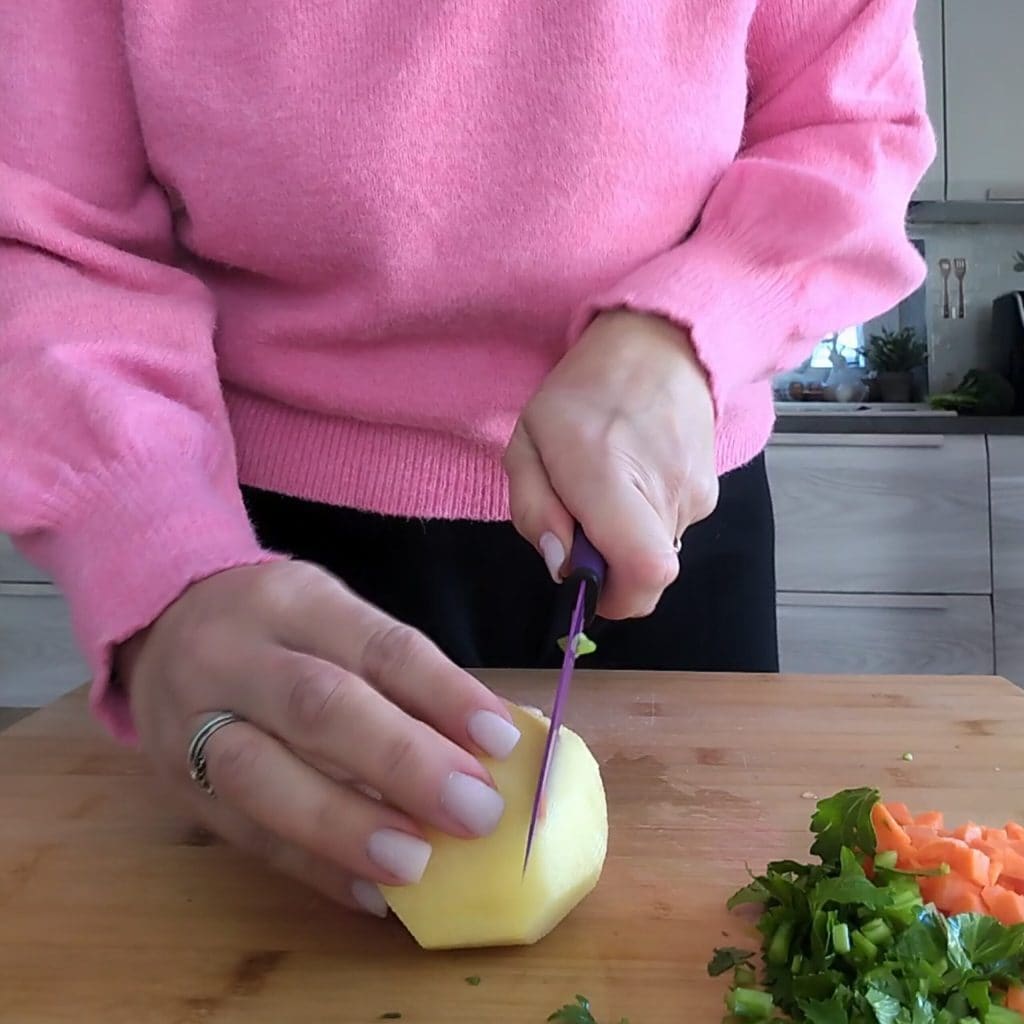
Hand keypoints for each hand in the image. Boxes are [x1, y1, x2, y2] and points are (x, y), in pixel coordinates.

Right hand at [119, 561, 520, 914]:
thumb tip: (495, 742)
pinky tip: (370, 893)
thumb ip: (403, 676)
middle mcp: (235, 654)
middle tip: (476, 812)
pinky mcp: (176, 783)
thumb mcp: (335, 617)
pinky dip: (312, 867)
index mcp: (293, 600)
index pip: (378, 646)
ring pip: (262, 776)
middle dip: (403, 762)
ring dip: (347, 827)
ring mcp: (192, 721)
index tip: (504, 743)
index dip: (444, 694)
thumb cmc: (279, 625)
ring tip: (417, 864)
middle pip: (317, 706)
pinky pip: (243, 833)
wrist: (160, 621)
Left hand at [504, 310, 717, 618]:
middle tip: (582, 515)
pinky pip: (670, 529)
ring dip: (625, 537)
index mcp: (610, 477)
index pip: (645, 573)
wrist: (659, 346)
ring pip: (655, 553)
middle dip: (607, 564)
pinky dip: (646, 519)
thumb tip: (562, 568)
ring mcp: (696, 494)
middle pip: (644, 575)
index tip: (584, 578)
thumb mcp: (527, 444)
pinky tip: (634, 474)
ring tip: (609, 483)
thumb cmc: (582, 394)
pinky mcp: (710, 493)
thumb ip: (534, 511)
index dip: (614, 598)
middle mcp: (664, 492)